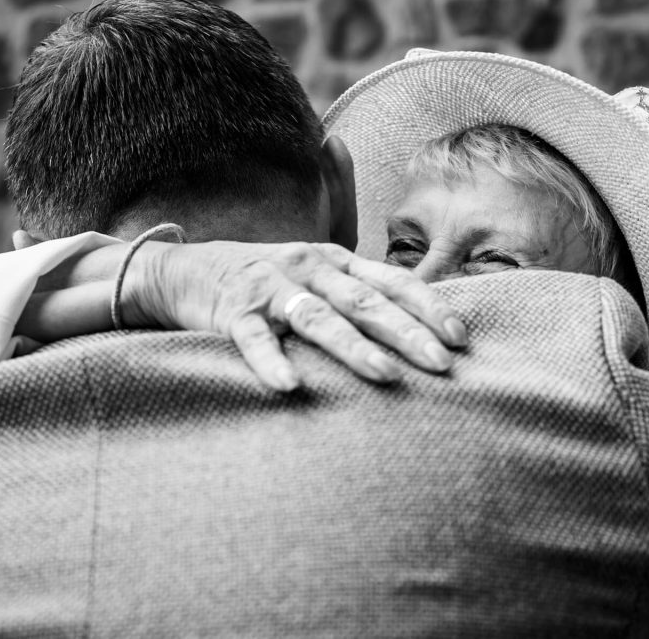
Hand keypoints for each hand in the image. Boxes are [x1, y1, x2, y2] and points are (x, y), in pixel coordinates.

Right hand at [120, 240, 468, 390]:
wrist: (187, 271)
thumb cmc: (267, 279)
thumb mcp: (316, 271)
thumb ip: (359, 288)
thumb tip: (416, 321)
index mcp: (336, 261)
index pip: (392, 282)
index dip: (429, 307)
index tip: (460, 338)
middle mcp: (309, 268)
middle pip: (366, 302)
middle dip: (407, 333)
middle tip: (442, 364)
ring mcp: (271, 289)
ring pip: (319, 318)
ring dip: (353, 348)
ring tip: (386, 375)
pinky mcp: (234, 313)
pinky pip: (255, 340)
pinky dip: (272, 363)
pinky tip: (290, 387)